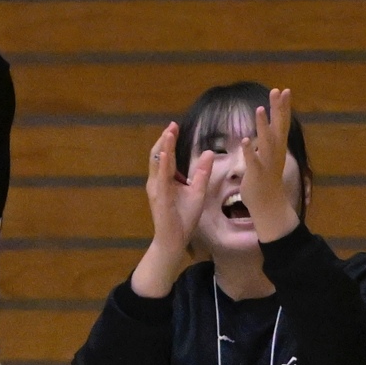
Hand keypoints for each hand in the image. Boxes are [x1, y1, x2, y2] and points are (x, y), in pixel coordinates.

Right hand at [131, 123, 213, 296]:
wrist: (174, 239)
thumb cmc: (183, 218)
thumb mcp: (197, 190)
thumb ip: (202, 172)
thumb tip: (208, 152)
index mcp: (165, 179)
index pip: (166, 155)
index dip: (169, 140)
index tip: (174, 126)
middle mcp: (157, 182)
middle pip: (158, 155)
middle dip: (165, 139)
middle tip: (172, 125)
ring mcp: (157, 189)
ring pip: (158, 163)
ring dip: (163, 147)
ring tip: (168, 133)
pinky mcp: (161, 197)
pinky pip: (161, 178)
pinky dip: (163, 165)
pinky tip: (167, 154)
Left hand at [240, 89, 300, 242]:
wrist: (269, 207)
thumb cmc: (267, 182)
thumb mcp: (269, 158)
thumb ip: (268, 142)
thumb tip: (268, 128)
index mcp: (277, 148)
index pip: (281, 123)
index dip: (283, 107)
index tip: (284, 90)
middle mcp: (275, 153)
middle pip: (278, 127)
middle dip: (278, 109)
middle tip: (279, 91)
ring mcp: (267, 164)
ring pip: (266, 142)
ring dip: (263, 126)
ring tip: (259, 109)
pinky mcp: (257, 175)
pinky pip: (253, 161)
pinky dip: (250, 151)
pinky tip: (244, 140)